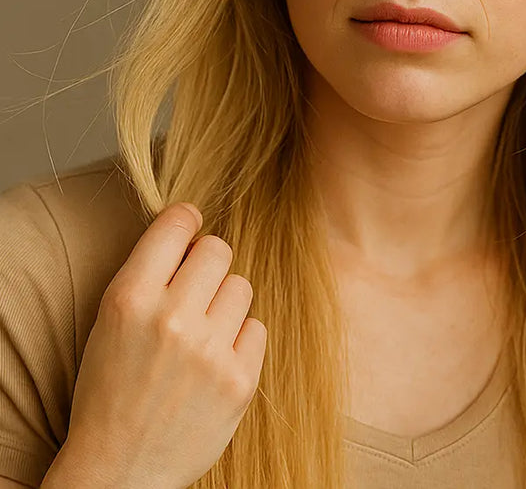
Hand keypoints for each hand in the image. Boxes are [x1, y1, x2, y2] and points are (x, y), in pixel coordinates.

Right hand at [64, 202, 267, 488]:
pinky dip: (240, 342)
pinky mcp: (239, 380)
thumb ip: (150, 276)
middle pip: (218, 249)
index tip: (191, 223)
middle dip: (209, 264)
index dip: (186, 219)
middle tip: (196, 291)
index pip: (176, 224)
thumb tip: (195, 232)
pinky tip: (216, 363)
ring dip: (225, 304)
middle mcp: (171, 319)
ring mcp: (209, 351)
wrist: (119, 471)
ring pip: (241, 287)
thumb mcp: (111, 324)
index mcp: (129, 299)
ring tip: (202, 335)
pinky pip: (257, 328)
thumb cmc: (112, 391)